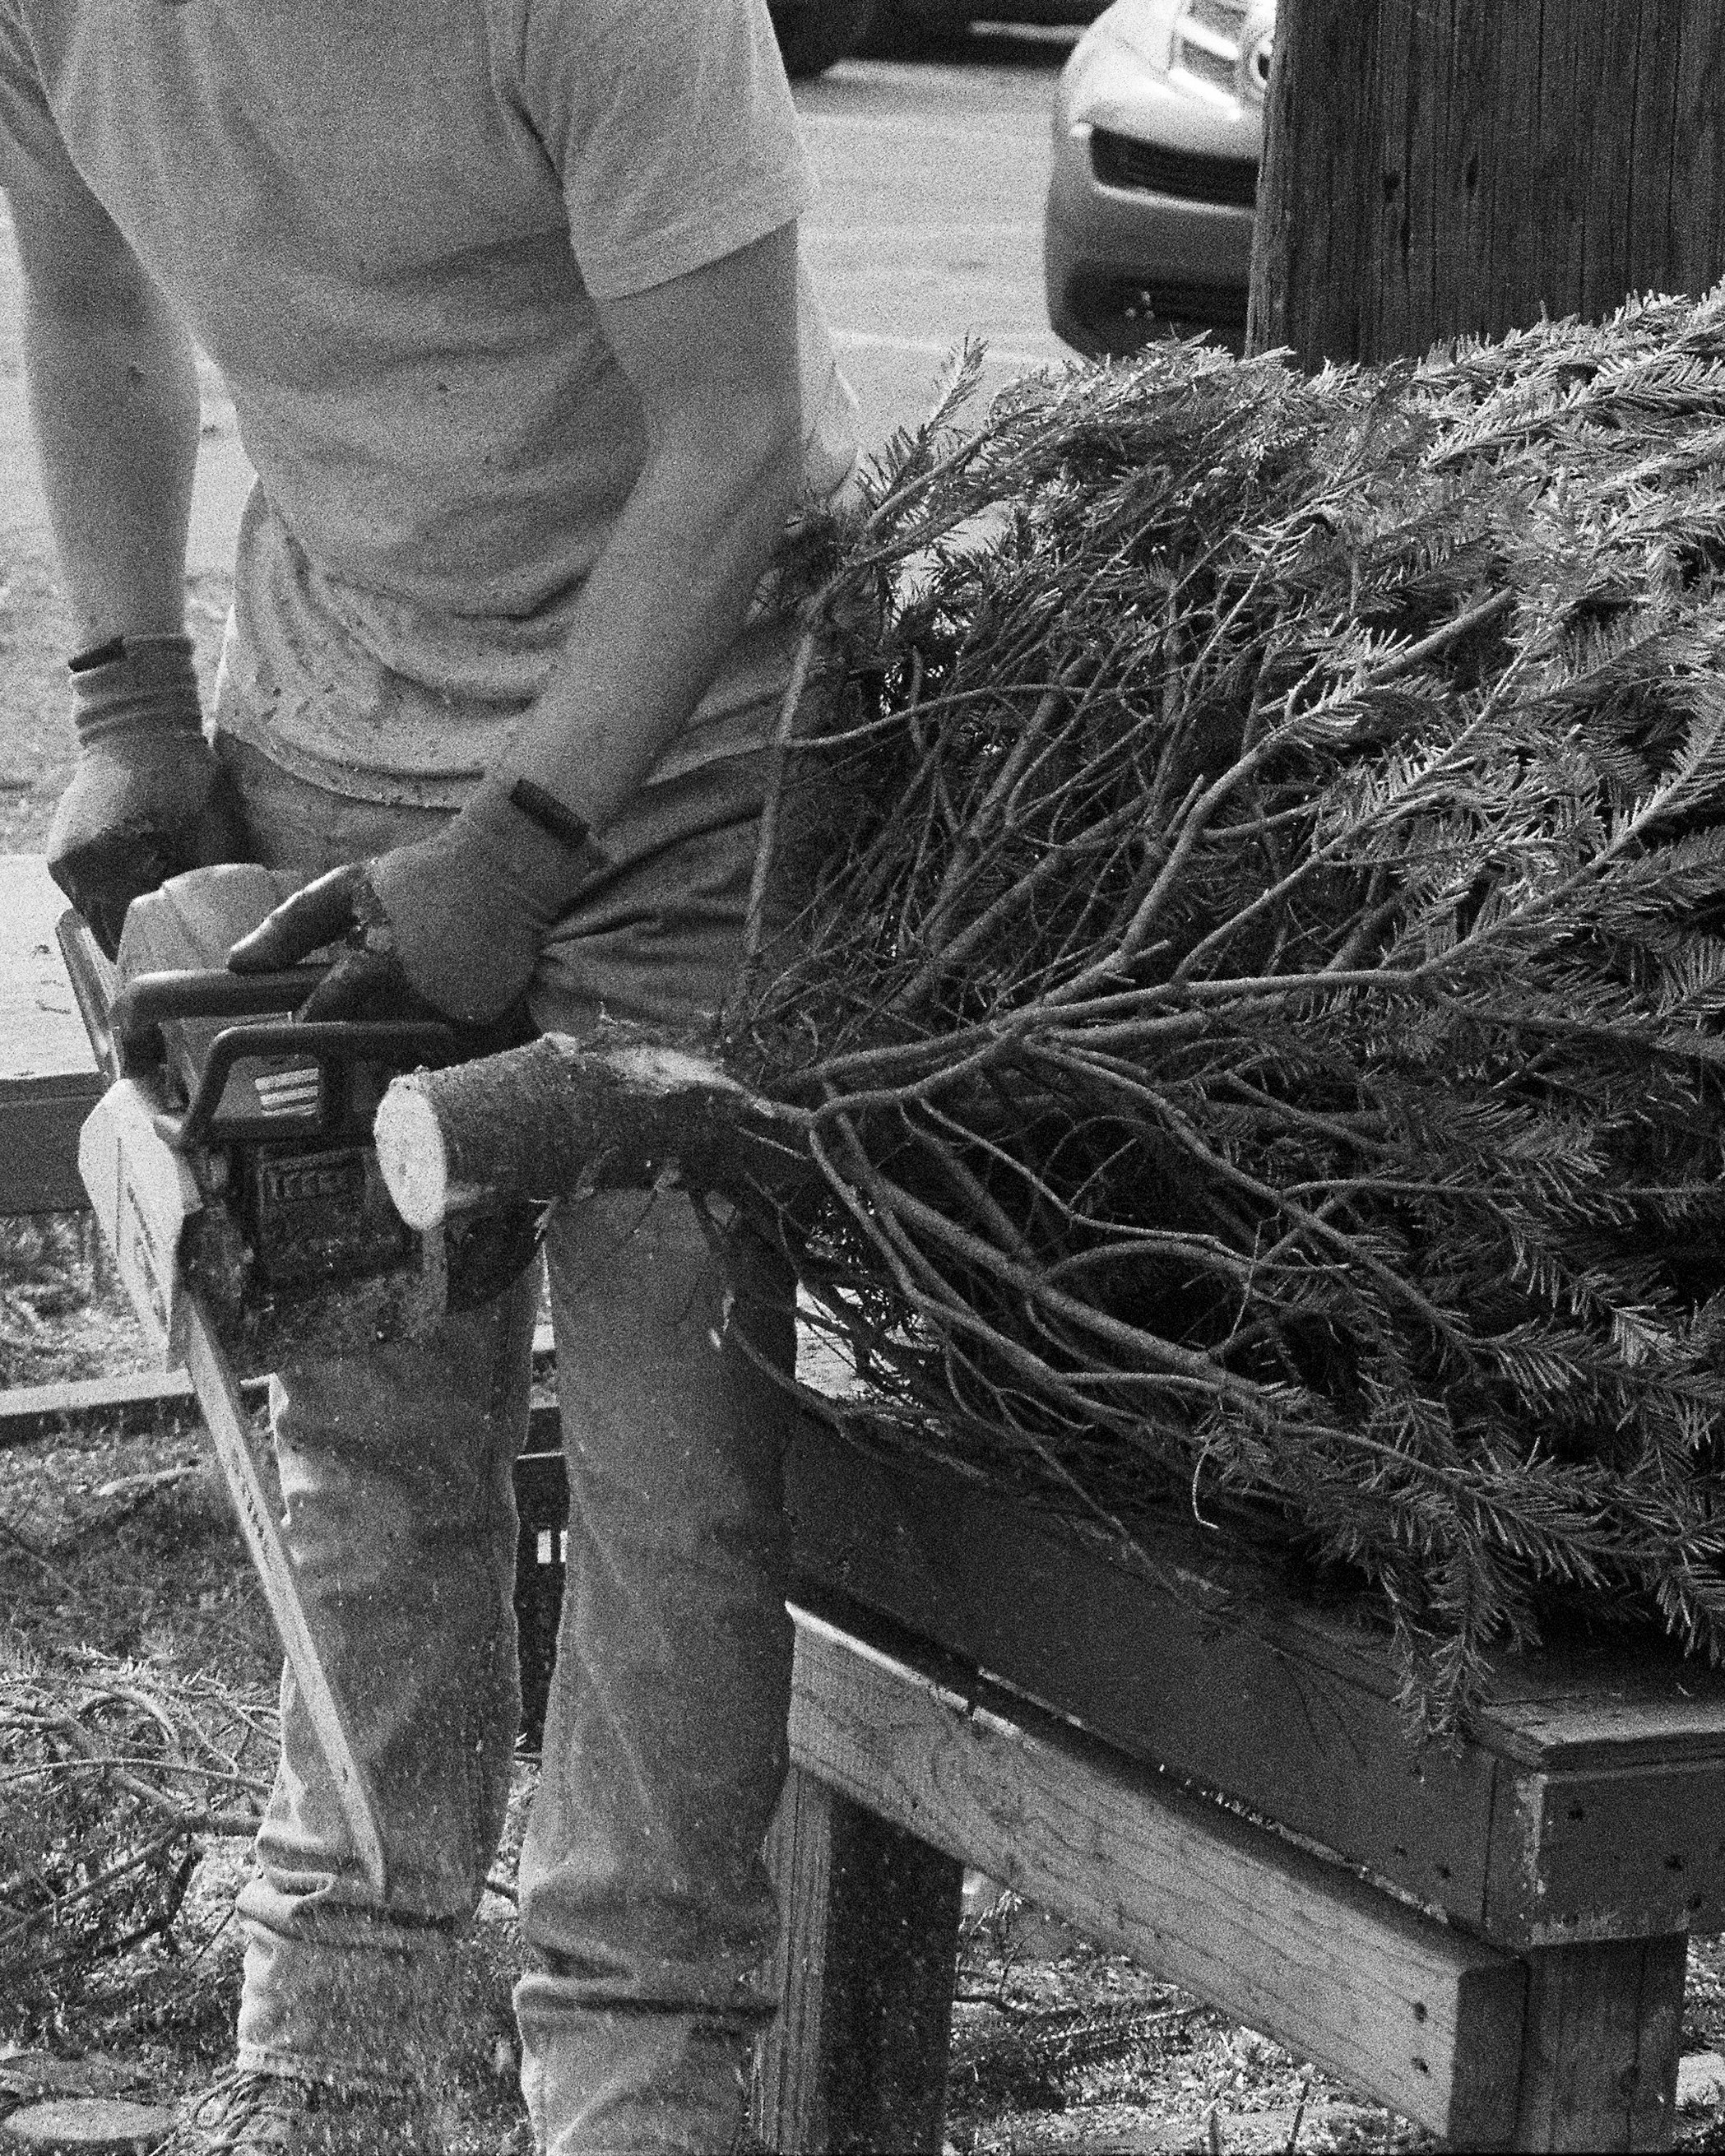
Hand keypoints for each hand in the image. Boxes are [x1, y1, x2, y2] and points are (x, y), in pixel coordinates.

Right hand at [47, 634, 244, 957]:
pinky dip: (111, 899)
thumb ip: (216, 882)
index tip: (188, 964)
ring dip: (126, 922)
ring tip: (162, 926)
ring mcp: (64, 864)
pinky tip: (139, 894)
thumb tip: (237, 929)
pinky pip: (86, 896)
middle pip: (112, 935)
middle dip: (144, 945)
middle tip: (179, 953)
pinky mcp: (59, 855)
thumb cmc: (184, 774)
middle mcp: (78, 870)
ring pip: (97, 919)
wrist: (137, 727)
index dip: (163, 954)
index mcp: (112, 865)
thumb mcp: (215, 830)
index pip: (134, 937)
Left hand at [227, 775, 604, 1029]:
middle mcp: (409, 999)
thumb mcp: (347, 887)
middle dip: (351, 1030)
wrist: (505, 875)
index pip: (320, 1017)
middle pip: (360, 1044)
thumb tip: (237, 963)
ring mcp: (449, 1016)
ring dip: (393, 1037)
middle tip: (363, 1001)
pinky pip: (444, 1051)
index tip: (304, 1016)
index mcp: (370, 965)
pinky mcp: (484, 1026)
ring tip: (401, 1000)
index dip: (307, 1019)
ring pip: (402, 1052)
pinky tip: (436, 1004)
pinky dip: (434, 1038)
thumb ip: (291, 926)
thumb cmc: (420, 877)